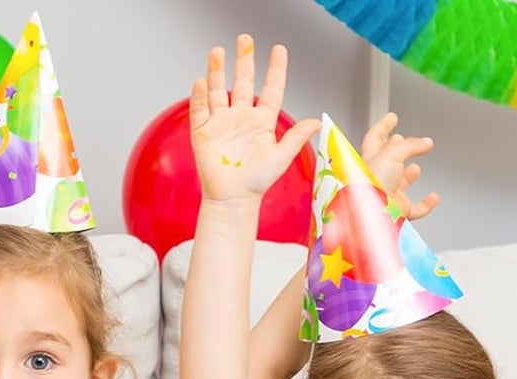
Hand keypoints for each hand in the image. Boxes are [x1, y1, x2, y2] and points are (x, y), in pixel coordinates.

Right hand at [189, 37, 318, 205]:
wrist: (231, 200)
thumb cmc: (255, 183)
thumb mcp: (280, 158)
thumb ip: (296, 137)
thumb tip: (317, 121)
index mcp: (261, 122)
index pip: (270, 89)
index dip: (275, 69)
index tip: (278, 50)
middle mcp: (241, 118)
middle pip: (242, 82)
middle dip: (243, 60)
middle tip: (245, 40)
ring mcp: (221, 124)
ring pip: (218, 91)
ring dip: (217, 71)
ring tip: (218, 52)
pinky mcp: (203, 133)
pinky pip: (200, 109)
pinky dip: (199, 95)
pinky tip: (201, 81)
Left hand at [360, 112, 437, 221]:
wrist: (371, 215)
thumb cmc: (370, 185)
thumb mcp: (392, 153)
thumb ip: (410, 145)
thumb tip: (425, 142)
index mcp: (368, 160)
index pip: (374, 138)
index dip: (383, 126)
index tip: (391, 117)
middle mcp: (375, 178)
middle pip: (386, 160)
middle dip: (395, 149)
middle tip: (402, 140)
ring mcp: (386, 195)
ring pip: (398, 183)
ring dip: (407, 175)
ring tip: (415, 168)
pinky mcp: (397, 211)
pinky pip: (415, 208)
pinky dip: (426, 204)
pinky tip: (433, 197)